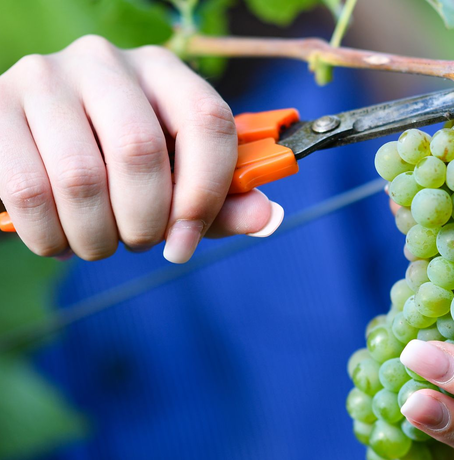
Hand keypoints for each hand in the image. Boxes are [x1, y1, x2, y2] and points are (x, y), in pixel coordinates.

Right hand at [0, 36, 282, 262]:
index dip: (205, 195)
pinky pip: (26, 190)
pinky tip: (59, 240)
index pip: (208, 123)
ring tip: (99, 243)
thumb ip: (221, 201)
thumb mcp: (177, 179)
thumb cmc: (120, 164)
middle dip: (144, 222)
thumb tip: (266, 217)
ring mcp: (45, 78)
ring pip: (81, 178)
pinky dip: (48, 235)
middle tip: (137, 241)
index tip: (185, 243)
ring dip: (96, 236)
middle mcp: (106, 62)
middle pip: (142, 153)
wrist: (36, 141)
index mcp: (166, 72)